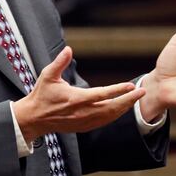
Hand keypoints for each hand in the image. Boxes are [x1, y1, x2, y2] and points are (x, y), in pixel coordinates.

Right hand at [12, 46, 144, 143]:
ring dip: (124, 108)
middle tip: (142, 91)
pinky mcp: (83, 127)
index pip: (102, 94)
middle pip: (111, 108)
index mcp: (75, 99)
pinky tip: (121, 109)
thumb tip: (68, 49)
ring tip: (135, 99)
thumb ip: (59, 62)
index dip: (117, 90)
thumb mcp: (47, 75)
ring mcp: (84, 122)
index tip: (130, 85)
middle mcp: (82, 112)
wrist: (34, 119)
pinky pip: (104, 122)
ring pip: (110, 117)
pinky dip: (115, 115)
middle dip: (128, 100)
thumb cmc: (42, 95)